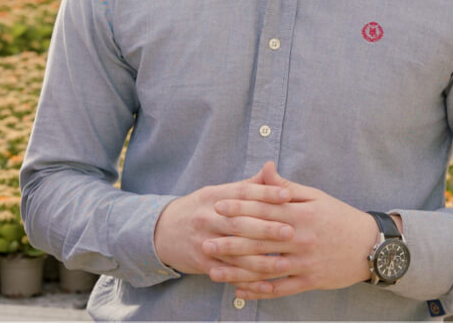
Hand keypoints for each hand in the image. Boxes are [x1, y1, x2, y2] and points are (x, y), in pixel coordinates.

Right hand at [152, 162, 294, 279]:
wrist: (162, 231)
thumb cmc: (200, 209)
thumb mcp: (218, 193)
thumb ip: (248, 185)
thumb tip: (272, 167)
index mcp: (214, 197)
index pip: (242, 193)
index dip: (265, 193)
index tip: (287, 195)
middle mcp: (207, 217)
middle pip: (239, 223)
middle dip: (266, 228)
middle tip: (291, 231)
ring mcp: (204, 241)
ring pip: (235, 252)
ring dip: (261, 260)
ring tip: (284, 263)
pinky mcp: (202, 262)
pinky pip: (228, 273)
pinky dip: (248, 281)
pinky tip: (267, 285)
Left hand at [204, 163, 378, 298]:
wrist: (371, 246)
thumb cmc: (339, 217)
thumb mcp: (315, 196)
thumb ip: (285, 187)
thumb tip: (265, 168)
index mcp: (301, 214)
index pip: (264, 209)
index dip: (239, 207)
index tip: (217, 207)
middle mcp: (301, 238)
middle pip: (260, 240)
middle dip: (230, 242)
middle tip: (205, 242)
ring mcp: (305, 261)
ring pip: (266, 268)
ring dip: (238, 271)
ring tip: (214, 271)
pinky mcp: (310, 280)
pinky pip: (280, 288)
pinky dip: (259, 291)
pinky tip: (239, 291)